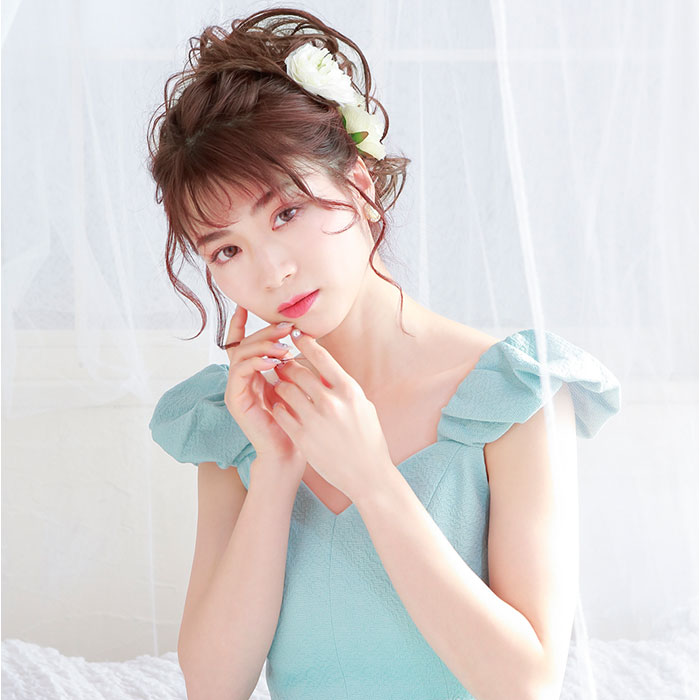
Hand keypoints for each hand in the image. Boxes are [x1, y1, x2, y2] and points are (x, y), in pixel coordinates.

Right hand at [222, 306, 306, 480]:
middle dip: (264, 332)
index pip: (240, 343)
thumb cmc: (297, 417)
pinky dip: (255, 362)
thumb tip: (300, 336)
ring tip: (283, 347)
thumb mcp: (296, 383)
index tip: (244, 305)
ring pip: (241, 355)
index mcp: (253, 373)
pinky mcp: (235, 400)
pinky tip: (272, 361)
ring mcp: (236, 389)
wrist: (290, 449)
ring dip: (262, 346)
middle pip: (244, 344)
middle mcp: (240, 378)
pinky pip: (239, 372)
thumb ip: (290, 362)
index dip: (239, 323)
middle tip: (285, 327)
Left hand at [269, 329, 394, 501]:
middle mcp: (331, 402)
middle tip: (280, 363)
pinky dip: (277, 406)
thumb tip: (326, 369)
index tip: (295, 334)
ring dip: (279, 385)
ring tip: (279, 385)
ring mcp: (315, 420)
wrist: (367, 474)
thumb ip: (343, 387)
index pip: (322, 357)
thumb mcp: (362, 406)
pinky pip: (280, 412)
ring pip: (285, 390)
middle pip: (298, 371)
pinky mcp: (302, 437)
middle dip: (286, 365)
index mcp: (349, 390)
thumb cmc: (367, 439)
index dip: (305, 342)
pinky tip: (279, 407)